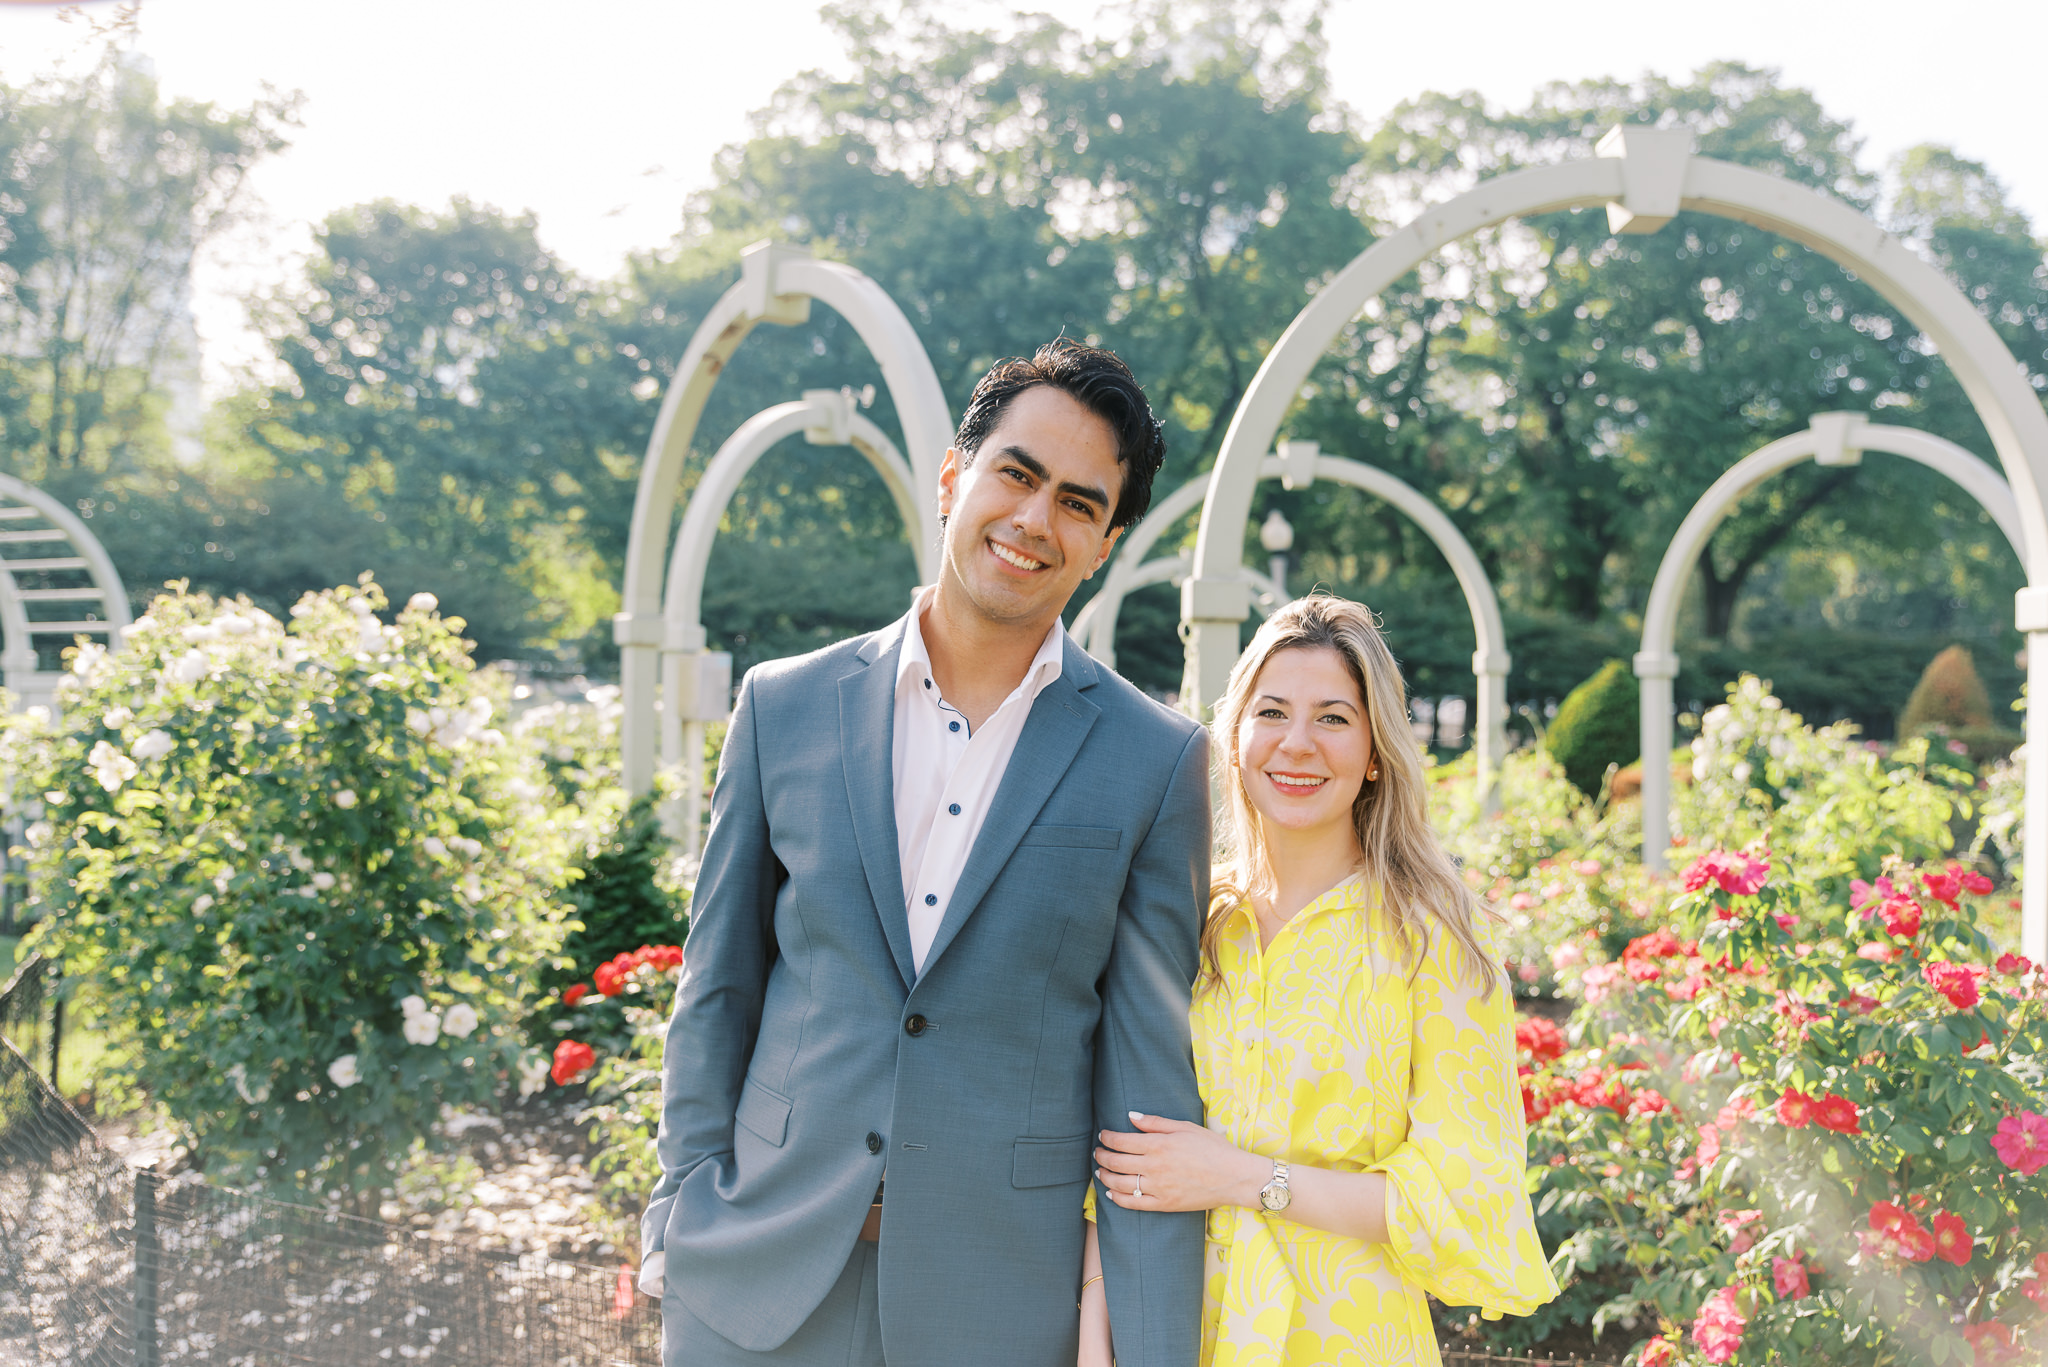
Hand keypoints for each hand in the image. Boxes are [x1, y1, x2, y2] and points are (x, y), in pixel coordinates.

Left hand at [1095, 1111, 1266, 1212]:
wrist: (1234, 1177)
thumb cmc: (1213, 1148)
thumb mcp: (1186, 1127)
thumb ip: (1156, 1122)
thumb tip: (1131, 1116)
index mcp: (1159, 1145)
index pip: (1122, 1141)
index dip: (1108, 1138)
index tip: (1103, 1136)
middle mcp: (1154, 1167)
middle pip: (1117, 1162)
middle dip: (1102, 1157)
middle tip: (1097, 1153)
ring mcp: (1158, 1188)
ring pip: (1121, 1184)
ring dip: (1105, 1177)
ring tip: (1100, 1172)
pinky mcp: (1164, 1204)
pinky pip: (1134, 1204)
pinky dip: (1119, 1199)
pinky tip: (1111, 1194)